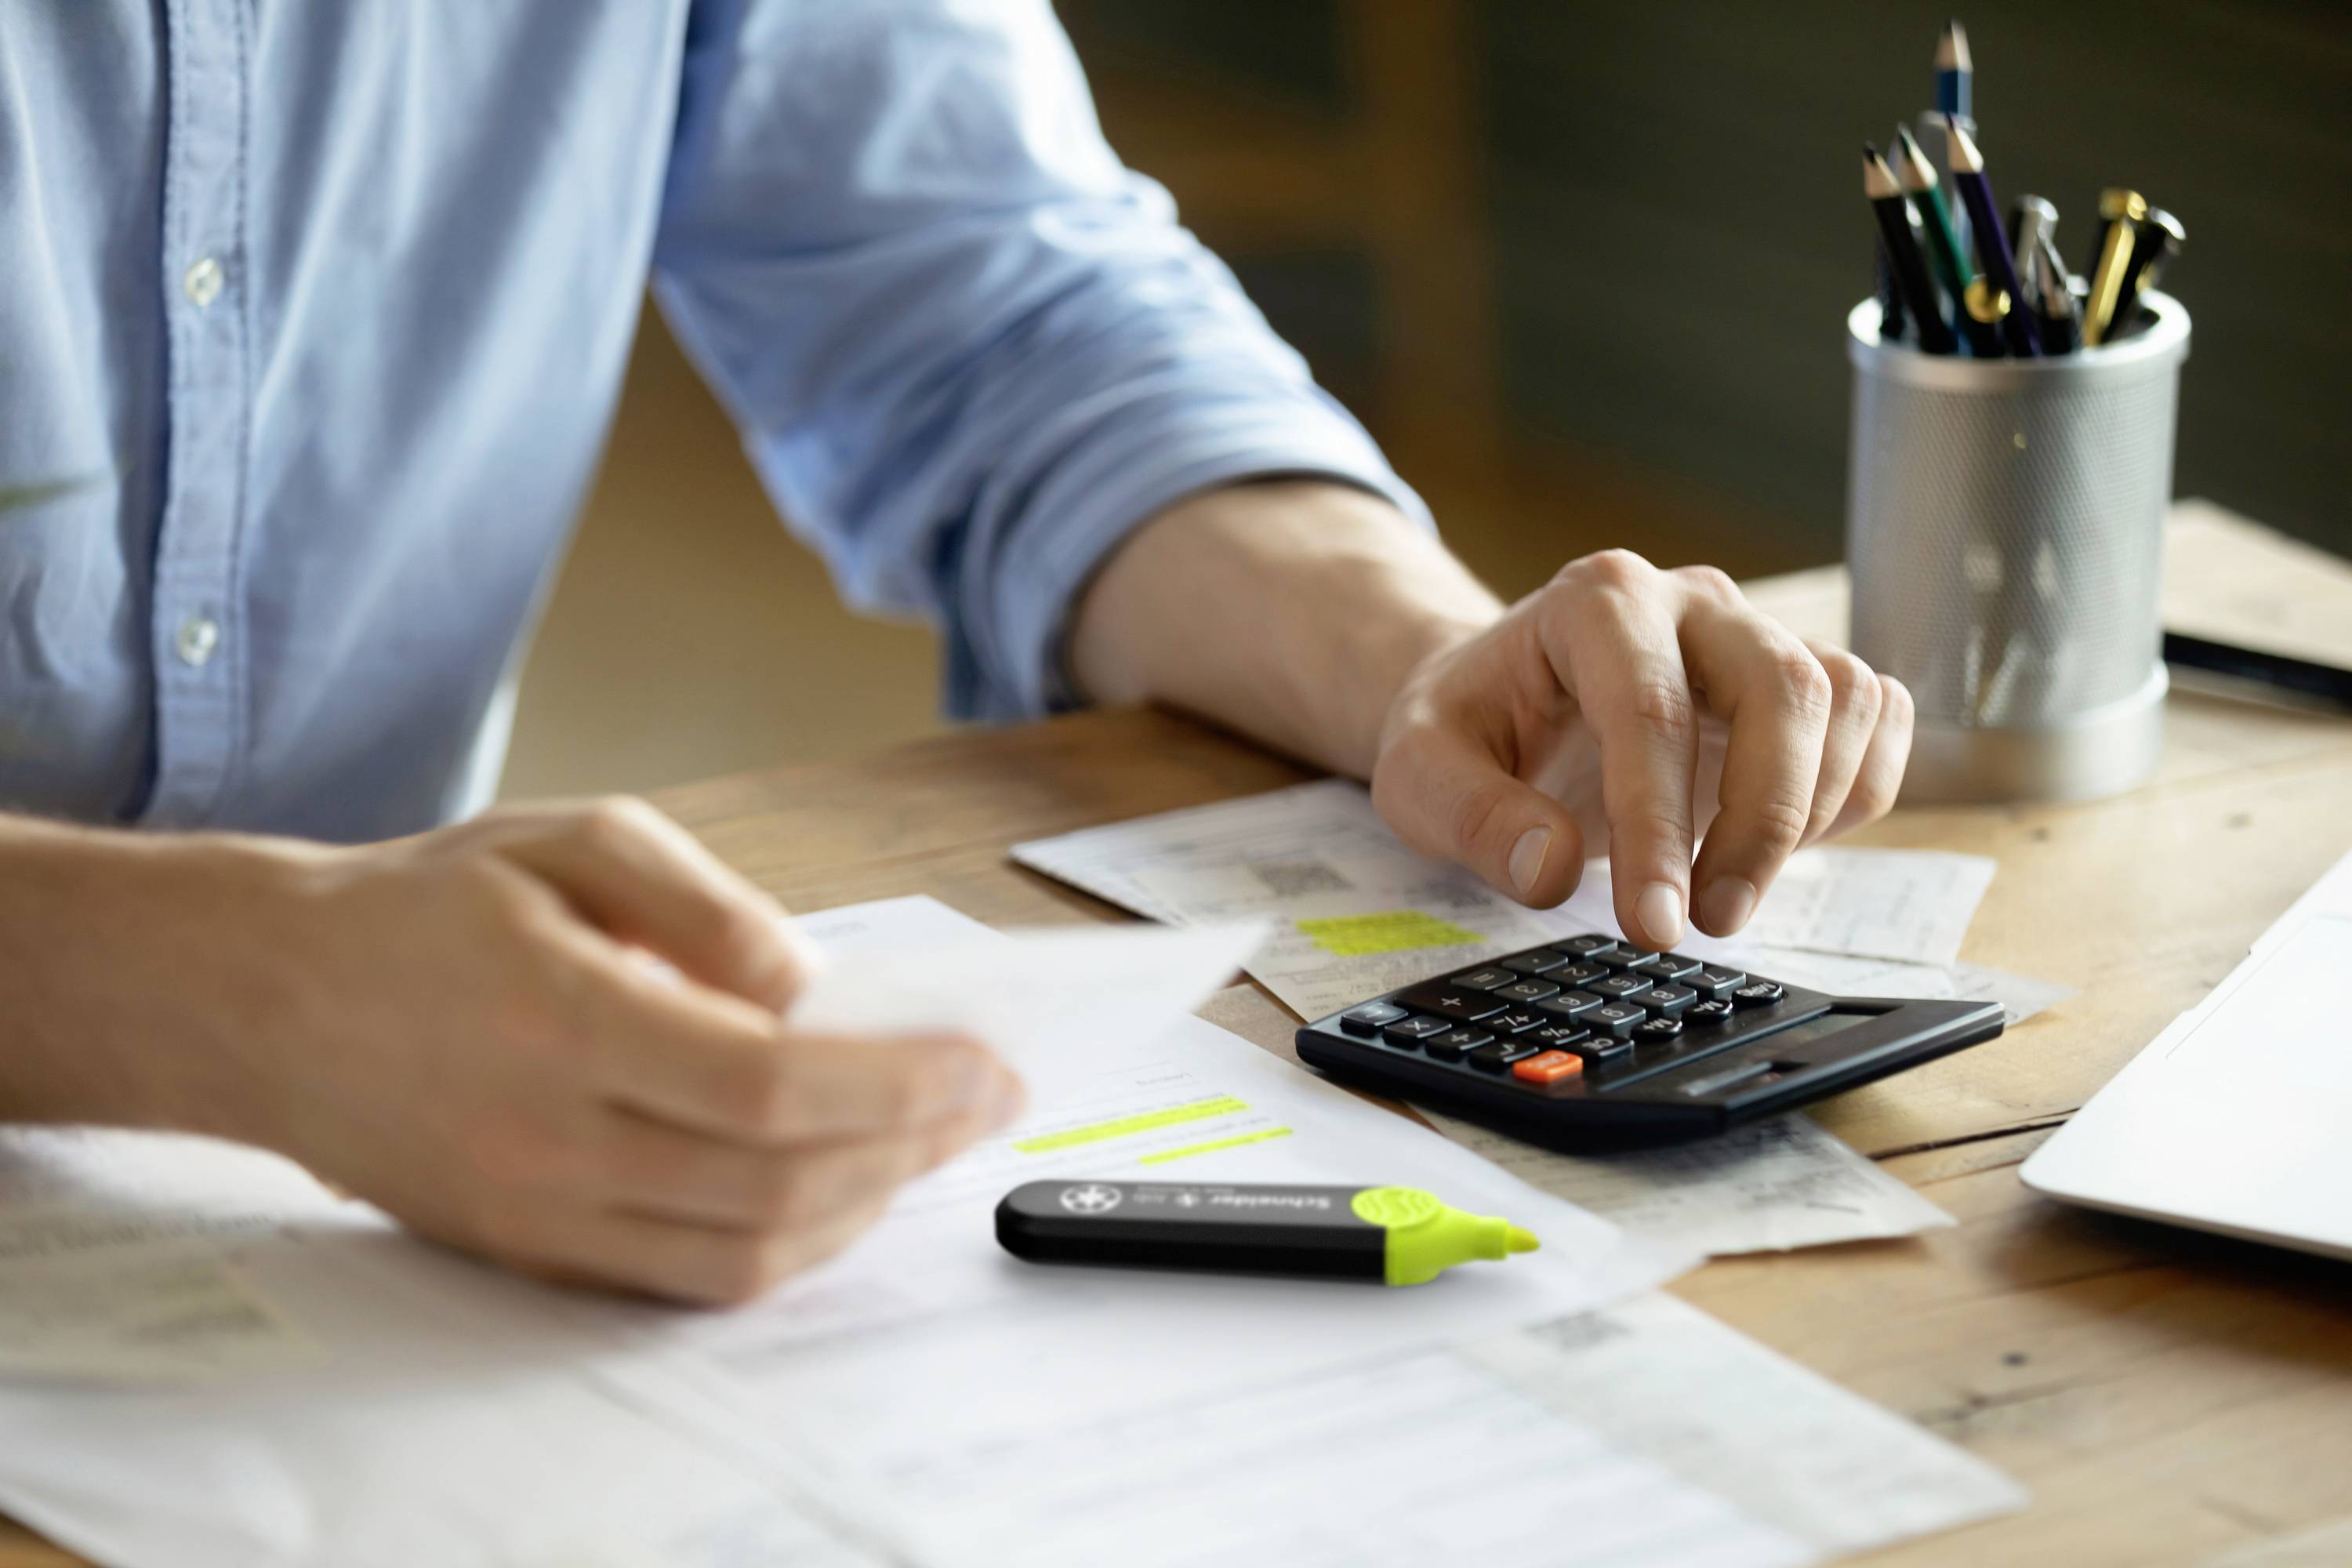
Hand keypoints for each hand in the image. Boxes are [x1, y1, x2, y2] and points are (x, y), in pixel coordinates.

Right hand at [163, 800, 1021, 1303]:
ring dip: (865, 1205)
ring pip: (744, 1252)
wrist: (269, 1002)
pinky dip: (787, 1248)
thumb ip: (708, 907)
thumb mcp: (572, 841)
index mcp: (562, 1017)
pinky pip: (688, 1284)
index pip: (769, 1087)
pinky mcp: (531, 1255)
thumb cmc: (426, 906)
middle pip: (777, 1182)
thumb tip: (815, 989)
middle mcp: (549, 1136)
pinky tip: (840, 1190)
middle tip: (989, 1100)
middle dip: (913, 1145)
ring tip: (932, 1142)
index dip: (897, 1084)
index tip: (983, 1061)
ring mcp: (539, 1214)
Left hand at [1370, 551, 1913, 947]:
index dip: (1660, 829)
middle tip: (1708, 924)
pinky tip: (1780, 847)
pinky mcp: (1800, 675)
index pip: (1652, 711)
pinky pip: (1877, 719)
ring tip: (1729, 892)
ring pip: (1845, 698)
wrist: (1499, 696)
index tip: (1654, 925)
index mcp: (1596, 601)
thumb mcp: (1418, 774)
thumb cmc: (1466, 729)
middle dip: (1761, 823)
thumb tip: (1549, 871)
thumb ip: (1472, 818)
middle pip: (1782, 688)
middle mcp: (1691, 601)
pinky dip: (1855, 791)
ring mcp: (1755, 632)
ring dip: (1811, 812)